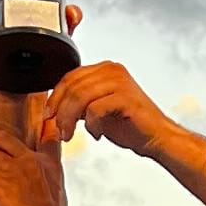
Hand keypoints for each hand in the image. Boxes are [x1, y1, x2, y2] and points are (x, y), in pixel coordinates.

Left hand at [45, 62, 166, 157]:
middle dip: (60, 111)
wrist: (156, 137)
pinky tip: (97, 134)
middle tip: (60, 130)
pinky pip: (95, 109)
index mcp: (105, 69)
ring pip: (80, 97)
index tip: (49, 115)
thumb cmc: (130, 125)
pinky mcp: (125, 97)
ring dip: (70, 120)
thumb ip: (80, 102)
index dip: (55, 97)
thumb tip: (56, 106)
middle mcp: (112, 70)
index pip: (70, 76)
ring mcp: (120, 82)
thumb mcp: (98, 109)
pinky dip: (91, 125)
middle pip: (72, 86)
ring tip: (71, 135)